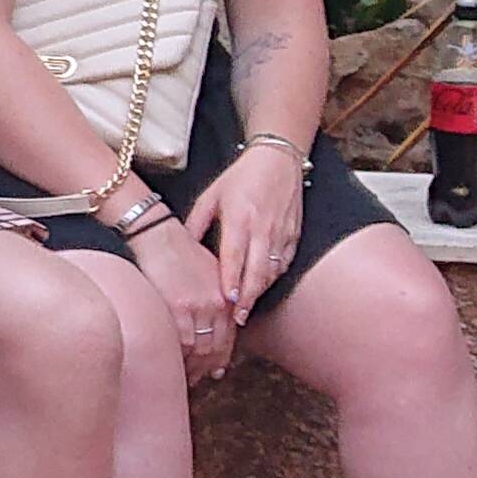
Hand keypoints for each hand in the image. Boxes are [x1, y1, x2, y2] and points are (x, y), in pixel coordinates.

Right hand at [132, 210, 241, 378]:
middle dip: (207, 367)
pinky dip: (179, 359)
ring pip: (200, 349)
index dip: (222, 356)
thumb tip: (218, 316)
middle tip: (199, 379)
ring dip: (193, 368)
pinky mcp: (176, 309)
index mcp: (224, 295)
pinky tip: (173, 366)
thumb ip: (216, 295)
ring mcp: (197, 308)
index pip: (228, 335)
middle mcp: (216, 304)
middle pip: (215, 346)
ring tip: (185, 378)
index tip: (216, 369)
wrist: (157, 236)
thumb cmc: (179, 249)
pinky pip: (182, 344)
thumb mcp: (208, 271)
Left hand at [192, 147, 304, 313]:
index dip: (231, 280)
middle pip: (257, 271)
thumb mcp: (211, 196)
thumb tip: (182, 248)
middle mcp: (263, 228)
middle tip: (236, 318)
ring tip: (246, 309)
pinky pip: (284, 262)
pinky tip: (262, 287)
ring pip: (272, 270)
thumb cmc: (240, 178)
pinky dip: (274, 277)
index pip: (235, 257)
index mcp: (240, 218)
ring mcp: (282, 232)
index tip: (226, 300)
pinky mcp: (294, 234)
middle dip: (247, 297)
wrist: (278, 160)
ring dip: (260, 291)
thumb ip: (196, 223)